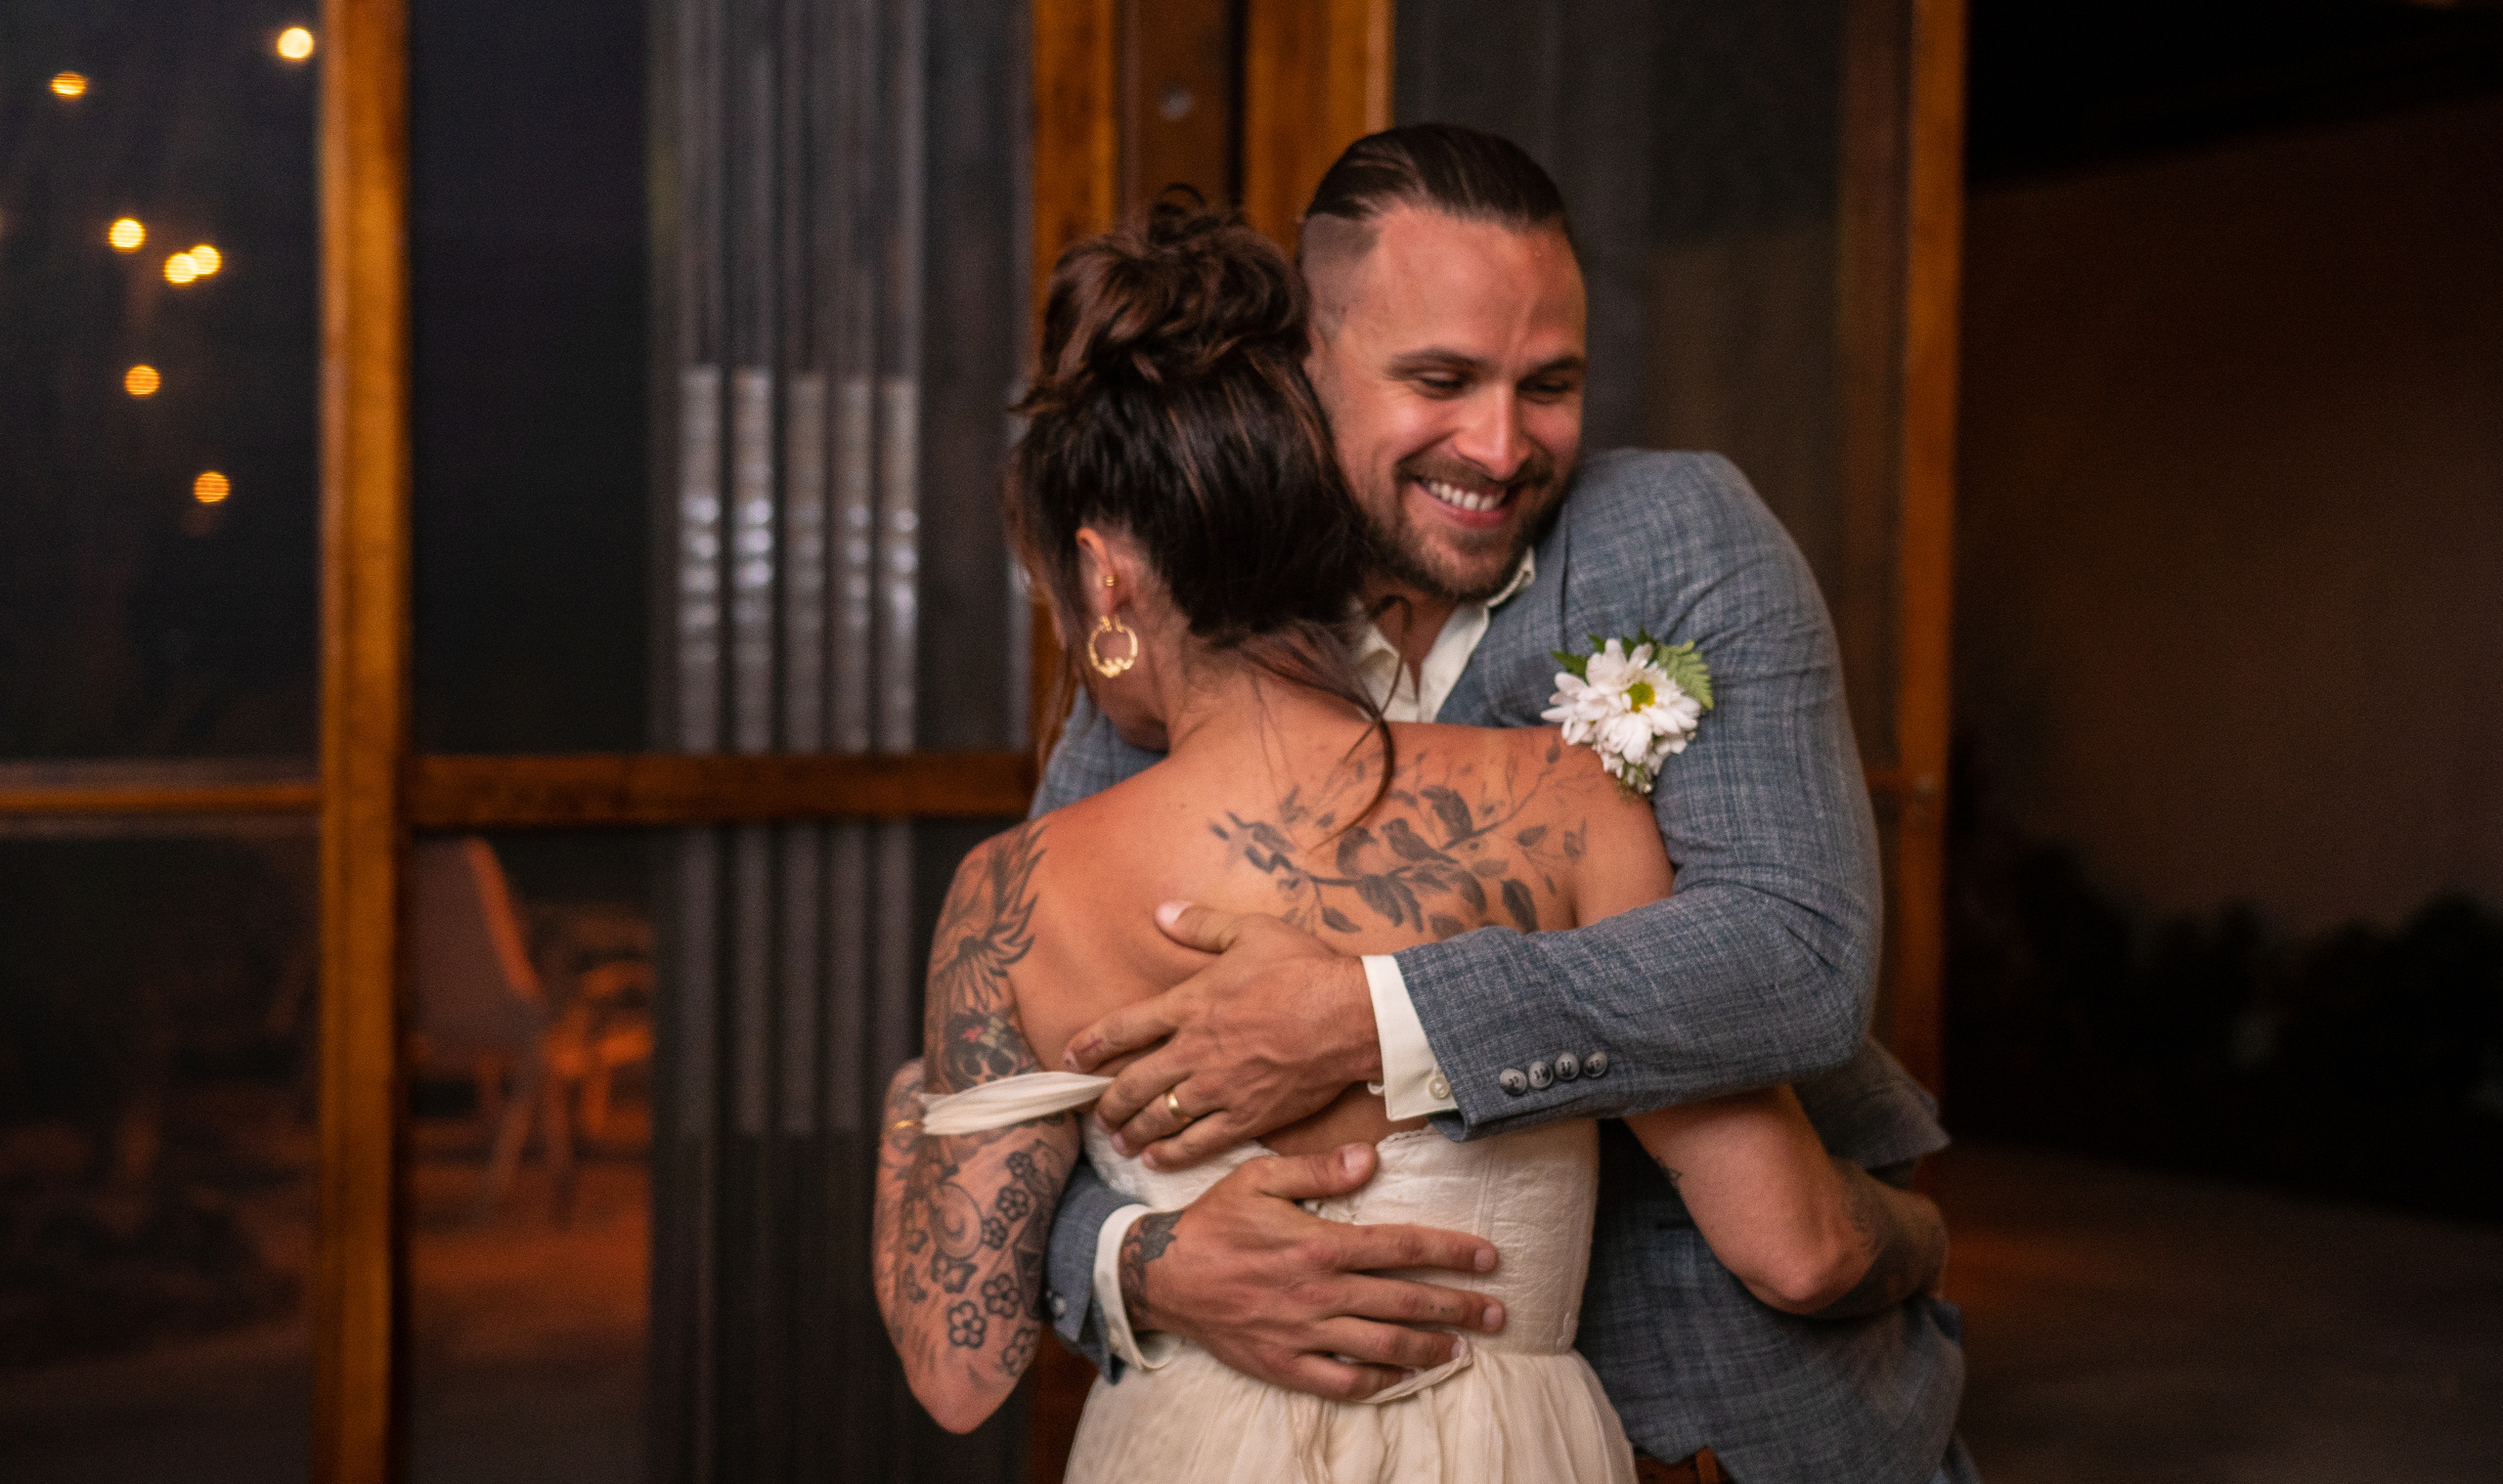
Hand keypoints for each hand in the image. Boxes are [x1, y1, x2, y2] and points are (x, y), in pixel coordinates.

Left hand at [1065, 903, 1376, 1168]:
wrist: (1352, 1016)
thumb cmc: (1304, 969)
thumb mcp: (1251, 931)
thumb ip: (1202, 924)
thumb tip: (1163, 910)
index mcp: (1191, 1004)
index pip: (1124, 1027)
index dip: (1090, 1044)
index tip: (1070, 1059)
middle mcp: (1196, 1050)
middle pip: (1133, 1082)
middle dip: (1108, 1102)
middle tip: (1095, 1114)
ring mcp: (1220, 1087)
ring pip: (1161, 1116)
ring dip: (1133, 1131)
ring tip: (1118, 1141)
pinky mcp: (1248, 1115)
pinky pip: (1200, 1142)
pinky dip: (1172, 1153)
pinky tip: (1156, 1159)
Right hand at [1123, 1143, 1506, 1399]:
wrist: (1160, 1275)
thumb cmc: (1213, 1222)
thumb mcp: (1260, 1177)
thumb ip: (1318, 1169)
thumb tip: (1370, 1159)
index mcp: (1319, 1244)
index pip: (1401, 1248)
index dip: (1451, 1252)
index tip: (1488, 1259)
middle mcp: (1319, 1292)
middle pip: (1405, 1301)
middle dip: (1458, 1307)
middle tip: (1498, 1313)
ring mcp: (1304, 1333)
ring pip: (1383, 1346)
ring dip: (1431, 1347)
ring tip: (1464, 1348)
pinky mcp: (1285, 1364)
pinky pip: (1343, 1382)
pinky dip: (1380, 1383)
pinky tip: (1405, 1377)